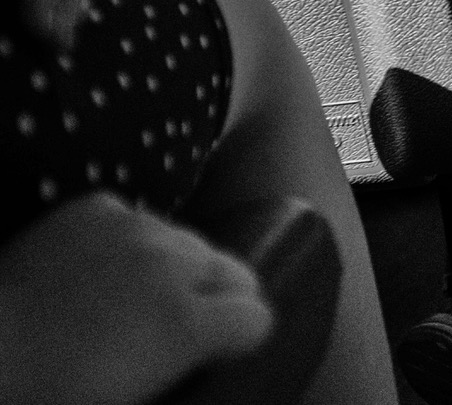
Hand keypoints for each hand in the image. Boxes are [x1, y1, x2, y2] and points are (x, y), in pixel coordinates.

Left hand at [0, 192, 273, 404]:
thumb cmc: (52, 391)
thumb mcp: (136, 391)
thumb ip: (191, 359)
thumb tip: (215, 349)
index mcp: (187, 323)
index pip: (256, 317)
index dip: (239, 337)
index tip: (218, 350)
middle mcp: (174, 264)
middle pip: (232, 270)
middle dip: (215, 296)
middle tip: (177, 323)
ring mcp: (136, 228)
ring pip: (186, 241)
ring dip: (173, 266)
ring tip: (132, 293)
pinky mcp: (98, 208)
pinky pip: (136, 219)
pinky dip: (126, 240)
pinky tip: (97, 266)